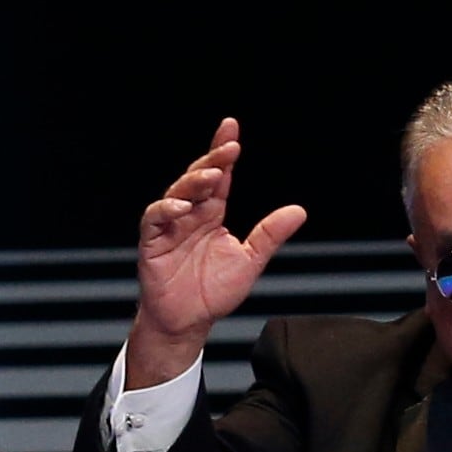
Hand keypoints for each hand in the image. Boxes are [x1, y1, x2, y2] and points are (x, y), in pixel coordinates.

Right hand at [127, 117, 306, 387]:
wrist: (189, 321)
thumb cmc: (214, 292)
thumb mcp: (250, 261)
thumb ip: (270, 235)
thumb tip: (299, 210)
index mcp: (212, 214)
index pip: (220, 177)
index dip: (224, 153)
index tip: (232, 129)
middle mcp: (191, 215)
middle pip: (199, 178)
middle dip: (213, 160)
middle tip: (229, 147)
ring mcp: (170, 226)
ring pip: (177, 194)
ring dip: (194, 183)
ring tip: (213, 177)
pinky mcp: (152, 242)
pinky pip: (155, 219)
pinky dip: (167, 211)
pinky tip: (182, 207)